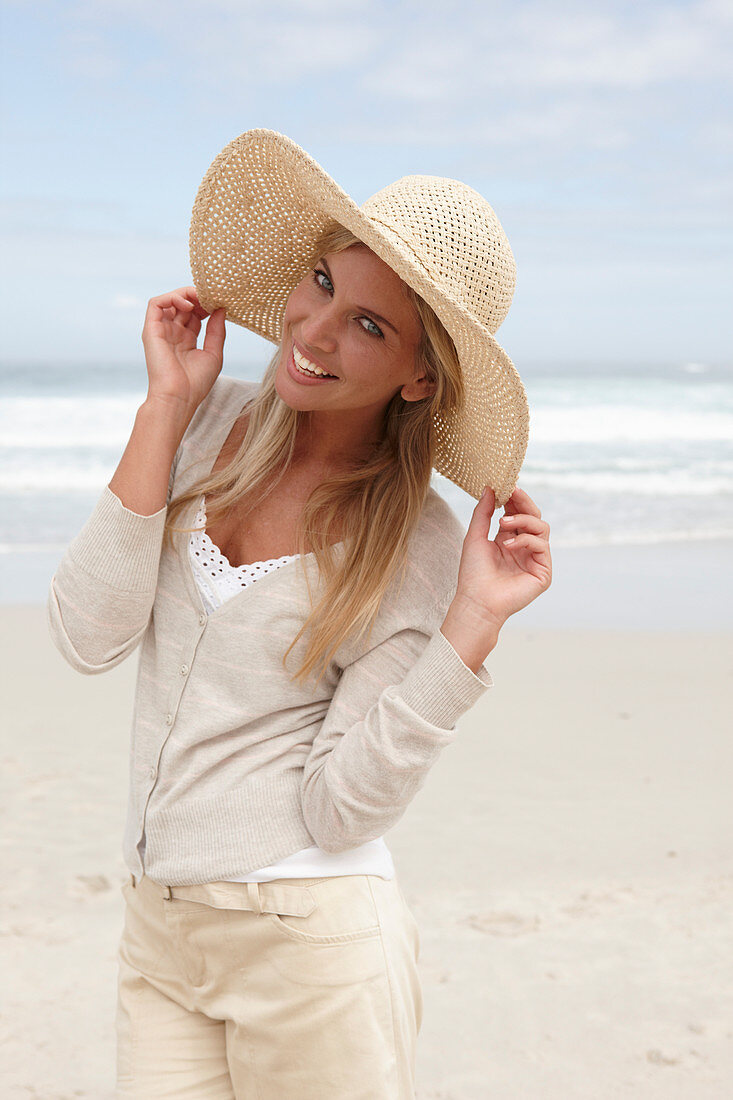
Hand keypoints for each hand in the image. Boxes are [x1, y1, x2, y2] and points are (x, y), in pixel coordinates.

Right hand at [141, 287, 225, 421]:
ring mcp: (161, 330)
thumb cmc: (196, 383)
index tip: (220, 303)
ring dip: (186, 293)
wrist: (178, 397)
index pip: (195, 313)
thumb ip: (217, 331)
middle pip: (183, 304)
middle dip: (198, 297)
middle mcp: (173, 333)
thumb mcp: (213, 354)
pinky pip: (156, 303)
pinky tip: (188, 304)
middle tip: (212, 296)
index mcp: (186, 340)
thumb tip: (221, 309)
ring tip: (201, 297)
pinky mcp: (151, 329)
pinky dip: (172, 297)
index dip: (206, 305)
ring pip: (170, 300)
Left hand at [455, 484, 551, 630]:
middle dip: (524, 503)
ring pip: (542, 527)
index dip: (515, 499)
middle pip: (534, 517)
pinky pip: (542, 545)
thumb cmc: (473, 573)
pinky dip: (525, 540)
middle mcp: (524, 548)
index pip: (518, 514)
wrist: (476, 601)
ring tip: (503, 523)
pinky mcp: (543, 572)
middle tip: (512, 492)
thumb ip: (483, 512)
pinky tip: (508, 545)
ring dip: (523, 520)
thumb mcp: (475, 536)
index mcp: (509, 540)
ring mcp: (535, 559)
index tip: (507, 485)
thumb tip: (489, 488)